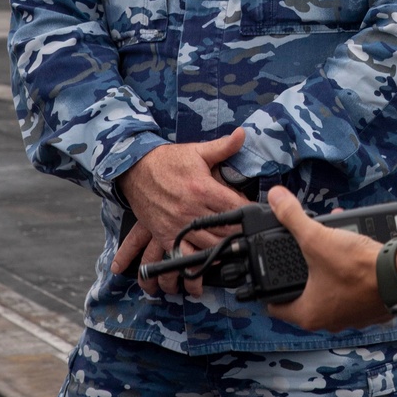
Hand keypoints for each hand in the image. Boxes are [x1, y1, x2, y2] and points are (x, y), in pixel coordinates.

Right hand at [111, 128, 247, 295]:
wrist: (136, 170)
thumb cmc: (168, 161)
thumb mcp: (197, 151)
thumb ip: (223, 146)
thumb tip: (244, 133)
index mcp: (203, 189)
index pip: (235, 207)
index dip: (250, 213)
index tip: (260, 215)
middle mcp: (191, 210)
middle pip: (225, 229)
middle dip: (241, 233)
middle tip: (253, 236)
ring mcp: (178, 225)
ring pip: (208, 244)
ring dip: (224, 249)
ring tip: (238, 250)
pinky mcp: (166, 235)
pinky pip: (185, 254)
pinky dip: (198, 261)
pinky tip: (210, 263)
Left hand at [265, 186, 391, 330]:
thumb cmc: (356, 267)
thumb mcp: (317, 238)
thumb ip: (293, 217)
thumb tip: (275, 198)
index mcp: (308, 313)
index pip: (276, 306)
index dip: (269, 287)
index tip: (270, 273)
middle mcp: (328, 321)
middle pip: (306, 295)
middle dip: (305, 269)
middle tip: (303, 252)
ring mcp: (351, 317)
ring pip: (331, 290)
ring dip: (329, 268)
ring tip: (331, 244)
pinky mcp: (370, 308)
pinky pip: (353, 289)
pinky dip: (350, 273)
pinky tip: (354, 253)